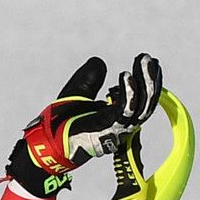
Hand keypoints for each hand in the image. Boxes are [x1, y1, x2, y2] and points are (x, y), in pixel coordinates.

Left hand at [7, 54, 161, 196]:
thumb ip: (90, 78)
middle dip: (151, 79)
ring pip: (141, 106)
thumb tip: (98, 61)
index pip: (142, 99)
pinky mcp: (106, 129)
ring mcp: (115, 129)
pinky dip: (128, 93)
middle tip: (149, 59)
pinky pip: (124, 111)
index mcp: (118, 117)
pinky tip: (126, 76)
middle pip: (146, 103)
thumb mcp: (78, 93)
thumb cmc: (62, 121)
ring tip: (143, 62)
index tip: (148, 60)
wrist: (47, 140)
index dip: (148, 80)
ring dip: (145, 82)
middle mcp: (121, 125)